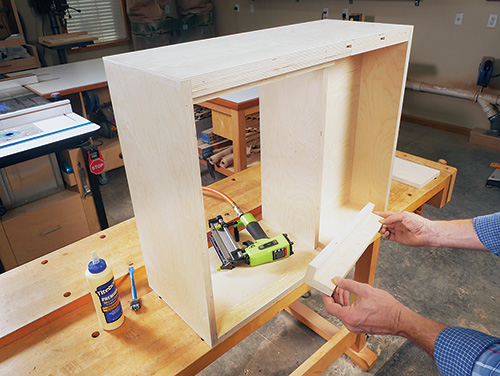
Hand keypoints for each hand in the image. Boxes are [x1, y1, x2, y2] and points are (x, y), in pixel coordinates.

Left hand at [323, 277, 448, 354]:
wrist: (400, 320)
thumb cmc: (386, 307)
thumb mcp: (365, 290)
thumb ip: (348, 284)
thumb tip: (337, 280)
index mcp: (349, 317)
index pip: (330, 307)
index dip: (326, 296)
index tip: (325, 288)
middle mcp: (350, 324)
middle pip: (336, 309)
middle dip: (335, 296)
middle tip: (336, 285)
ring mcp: (356, 327)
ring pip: (343, 312)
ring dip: (342, 300)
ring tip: (345, 288)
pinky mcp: (361, 326)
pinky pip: (349, 315)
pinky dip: (348, 305)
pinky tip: (352, 296)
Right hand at [375, 211, 431, 246]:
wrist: (425, 233)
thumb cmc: (418, 223)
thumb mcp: (404, 216)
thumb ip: (392, 218)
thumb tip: (383, 221)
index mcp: (399, 216)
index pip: (386, 215)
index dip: (379, 214)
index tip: (373, 214)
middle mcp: (397, 224)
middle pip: (384, 223)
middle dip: (379, 223)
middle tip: (375, 224)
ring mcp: (397, 231)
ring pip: (385, 230)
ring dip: (382, 229)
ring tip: (383, 229)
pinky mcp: (398, 238)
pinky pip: (388, 237)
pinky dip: (385, 235)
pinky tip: (386, 233)